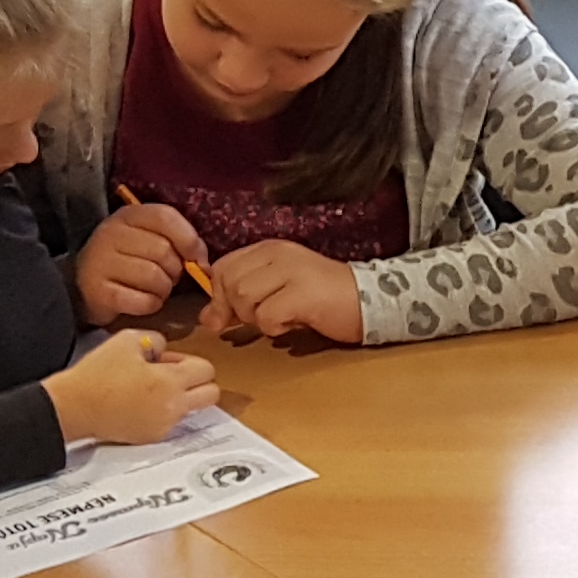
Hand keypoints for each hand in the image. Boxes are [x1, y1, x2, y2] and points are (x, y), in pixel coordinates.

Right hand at [42, 330, 221, 445]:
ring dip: (181, 397)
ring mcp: (164, 425)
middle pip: (212, 394)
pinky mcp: (152, 438)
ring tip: (151, 390)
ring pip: (193, 410)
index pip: (207, 370)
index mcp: (171, 381)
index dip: (188, 361)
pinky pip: (172, 422)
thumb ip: (156, 340)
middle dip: (198, 383)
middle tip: (172, 377)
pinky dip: (164, 412)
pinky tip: (139, 403)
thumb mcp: (126, 340)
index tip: (166, 361)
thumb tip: (165, 351)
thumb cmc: (97, 373)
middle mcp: (174, 407)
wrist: (73, 406)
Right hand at [74, 200, 207, 323]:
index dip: (188, 239)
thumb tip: (203, 263)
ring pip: (155, 278)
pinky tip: (142, 301)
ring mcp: (101, 263)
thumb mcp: (149, 239)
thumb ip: (178, 241)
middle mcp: (111, 234)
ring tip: (154, 290)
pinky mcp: (100, 292)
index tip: (196, 257)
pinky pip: (143, 301)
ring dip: (163, 290)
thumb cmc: (127, 261)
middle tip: (166, 277)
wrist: (82, 285)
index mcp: (128, 216)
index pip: (165, 217)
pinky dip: (151, 305)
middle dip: (175, 270)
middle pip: (164, 251)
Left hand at [201, 239, 365, 343]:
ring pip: (244, 297)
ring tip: (282, 318)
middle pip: (229, 283)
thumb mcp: (276, 292)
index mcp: (269, 249)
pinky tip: (294, 323)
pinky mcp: (303, 293)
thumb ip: (241, 299)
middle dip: (238, 309)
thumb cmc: (321, 300)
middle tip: (264, 317)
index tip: (233, 313)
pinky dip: (275, 327)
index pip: (222, 267)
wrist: (370, 300)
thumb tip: (207, 319)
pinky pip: (267, 316)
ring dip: (257, 318)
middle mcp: (277, 254)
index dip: (220, 295)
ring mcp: (291, 271)